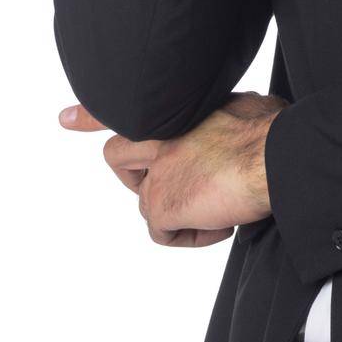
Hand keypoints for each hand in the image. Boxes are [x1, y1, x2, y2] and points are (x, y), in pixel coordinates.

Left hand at [58, 90, 289, 246]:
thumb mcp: (246, 106)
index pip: (126, 106)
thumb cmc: (274, 130)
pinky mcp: (160, 204)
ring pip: (149, 202)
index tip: (65, 119)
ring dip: (181, 210)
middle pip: (119, 155)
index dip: (91, 114)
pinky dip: (192, 234)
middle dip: (132, 173)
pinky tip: (220, 224)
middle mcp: (160, 136)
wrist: (275, 156)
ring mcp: (157, 171)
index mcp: (181, 107)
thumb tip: (241, 121)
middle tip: (163, 185)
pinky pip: (164, 232)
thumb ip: (227, 116)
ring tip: (220, 207)